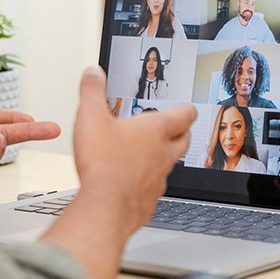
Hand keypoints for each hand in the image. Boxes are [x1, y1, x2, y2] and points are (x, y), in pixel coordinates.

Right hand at [41, 66, 195, 278]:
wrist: (105, 206)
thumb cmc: (103, 163)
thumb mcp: (91, 117)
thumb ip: (93, 91)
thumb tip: (94, 72)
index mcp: (154, 131)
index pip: (183, 115)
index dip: (187, 110)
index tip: (188, 109)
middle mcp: (163, 154)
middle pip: (183, 141)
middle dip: (181, 134)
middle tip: (177, 130)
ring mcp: (158, 180)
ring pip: (169, 166)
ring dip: (163, 160)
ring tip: (149, 157)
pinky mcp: (149, 201)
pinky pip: (153, 190)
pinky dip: (147, 185)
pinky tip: (133, 185)